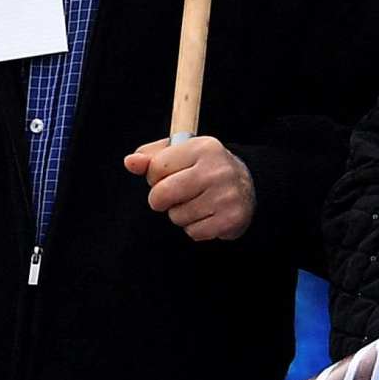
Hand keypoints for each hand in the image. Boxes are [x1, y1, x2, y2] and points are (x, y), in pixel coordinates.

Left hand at [124, 133, 253, 241]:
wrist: (249, 186)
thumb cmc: (205, 168)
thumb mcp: (181, 154)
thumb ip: (152, 157)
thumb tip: (130, 162)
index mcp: (202, 147)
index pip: (155, 168)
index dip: (155, 177)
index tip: (168, 177)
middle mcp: (216, 170)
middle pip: (162, 194)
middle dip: (161, 199)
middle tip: (175, 195)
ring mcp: (225, 195)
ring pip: (176, 216)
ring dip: (181, 214)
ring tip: (197, 203)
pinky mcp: (230, 219)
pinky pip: (193, 232)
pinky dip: (196, 228)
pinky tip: (208, 215)